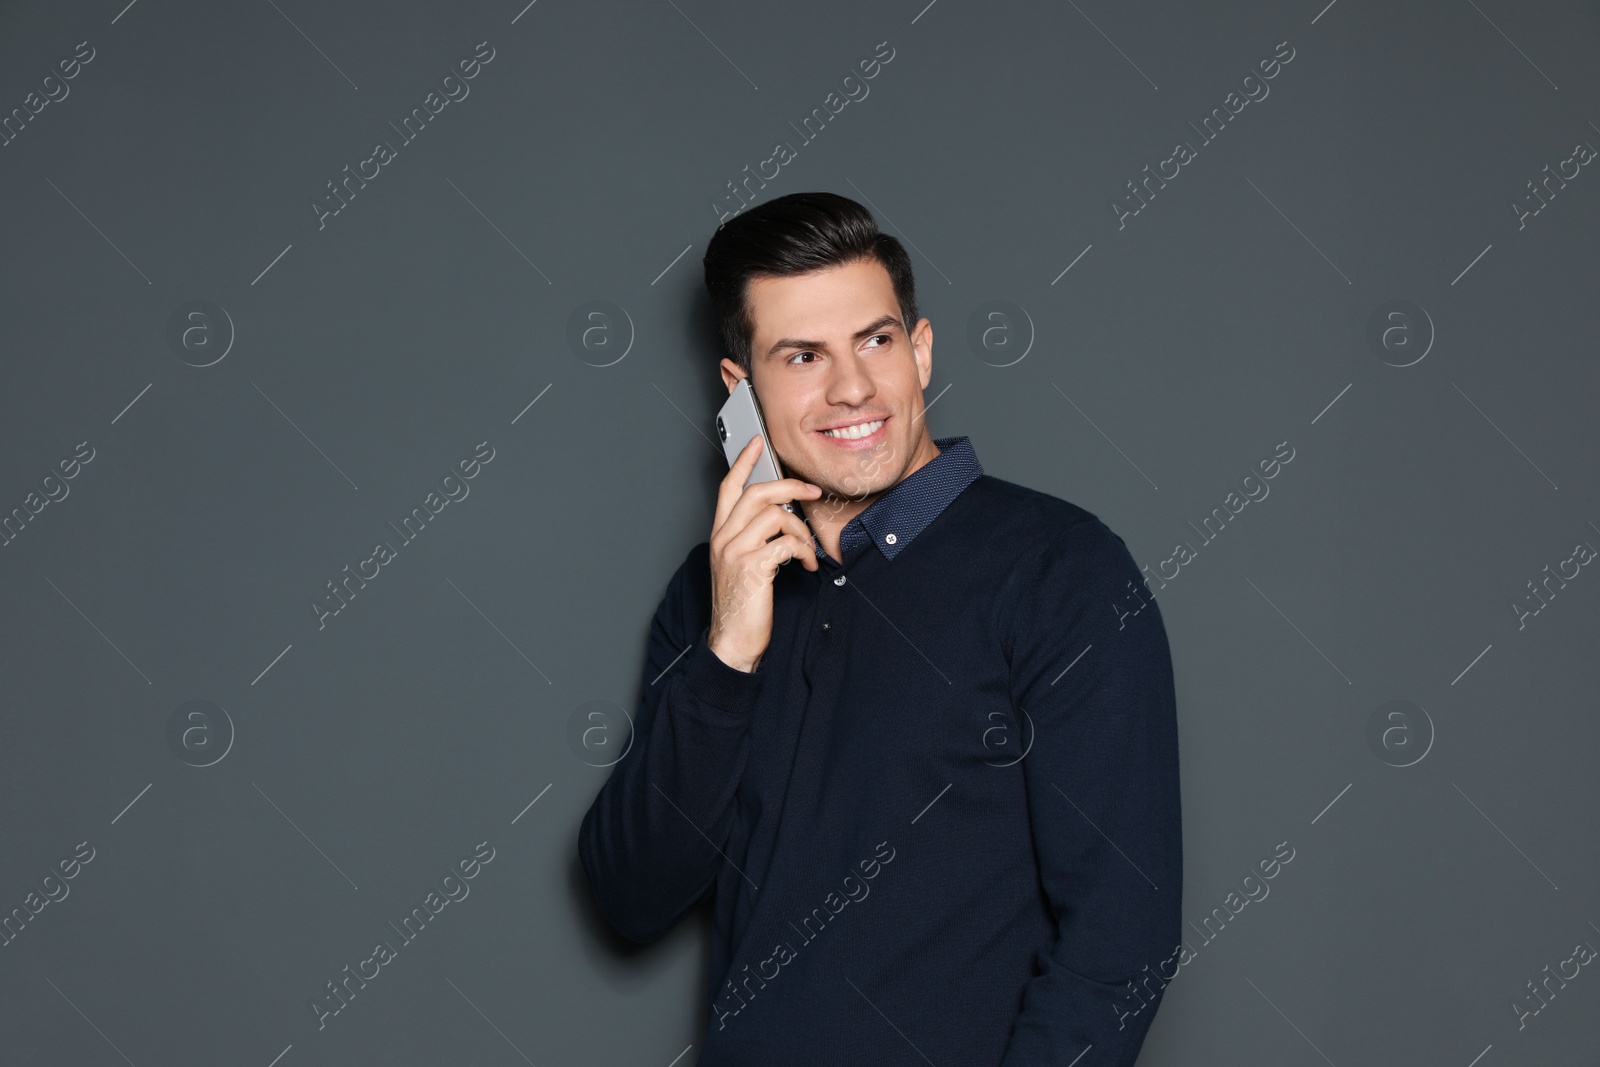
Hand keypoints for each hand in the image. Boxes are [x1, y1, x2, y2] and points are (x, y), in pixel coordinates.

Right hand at [707, 434, 821, 672]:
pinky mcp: (751, 567)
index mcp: (720, 535)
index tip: (757, 442)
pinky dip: (804, 552)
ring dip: (801, 531)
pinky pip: (786, 543)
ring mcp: (735, 552)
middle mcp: (723, 539)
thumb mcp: (741, 565)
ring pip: (775, 515)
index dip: (743, 461)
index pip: (729, 487)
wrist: (732, 642)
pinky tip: (807, 566)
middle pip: (757, 493)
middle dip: (790, 487)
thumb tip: (783, 518)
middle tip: (812, 492)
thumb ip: (753, 539)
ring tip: (808, 551)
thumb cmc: (741, 606)